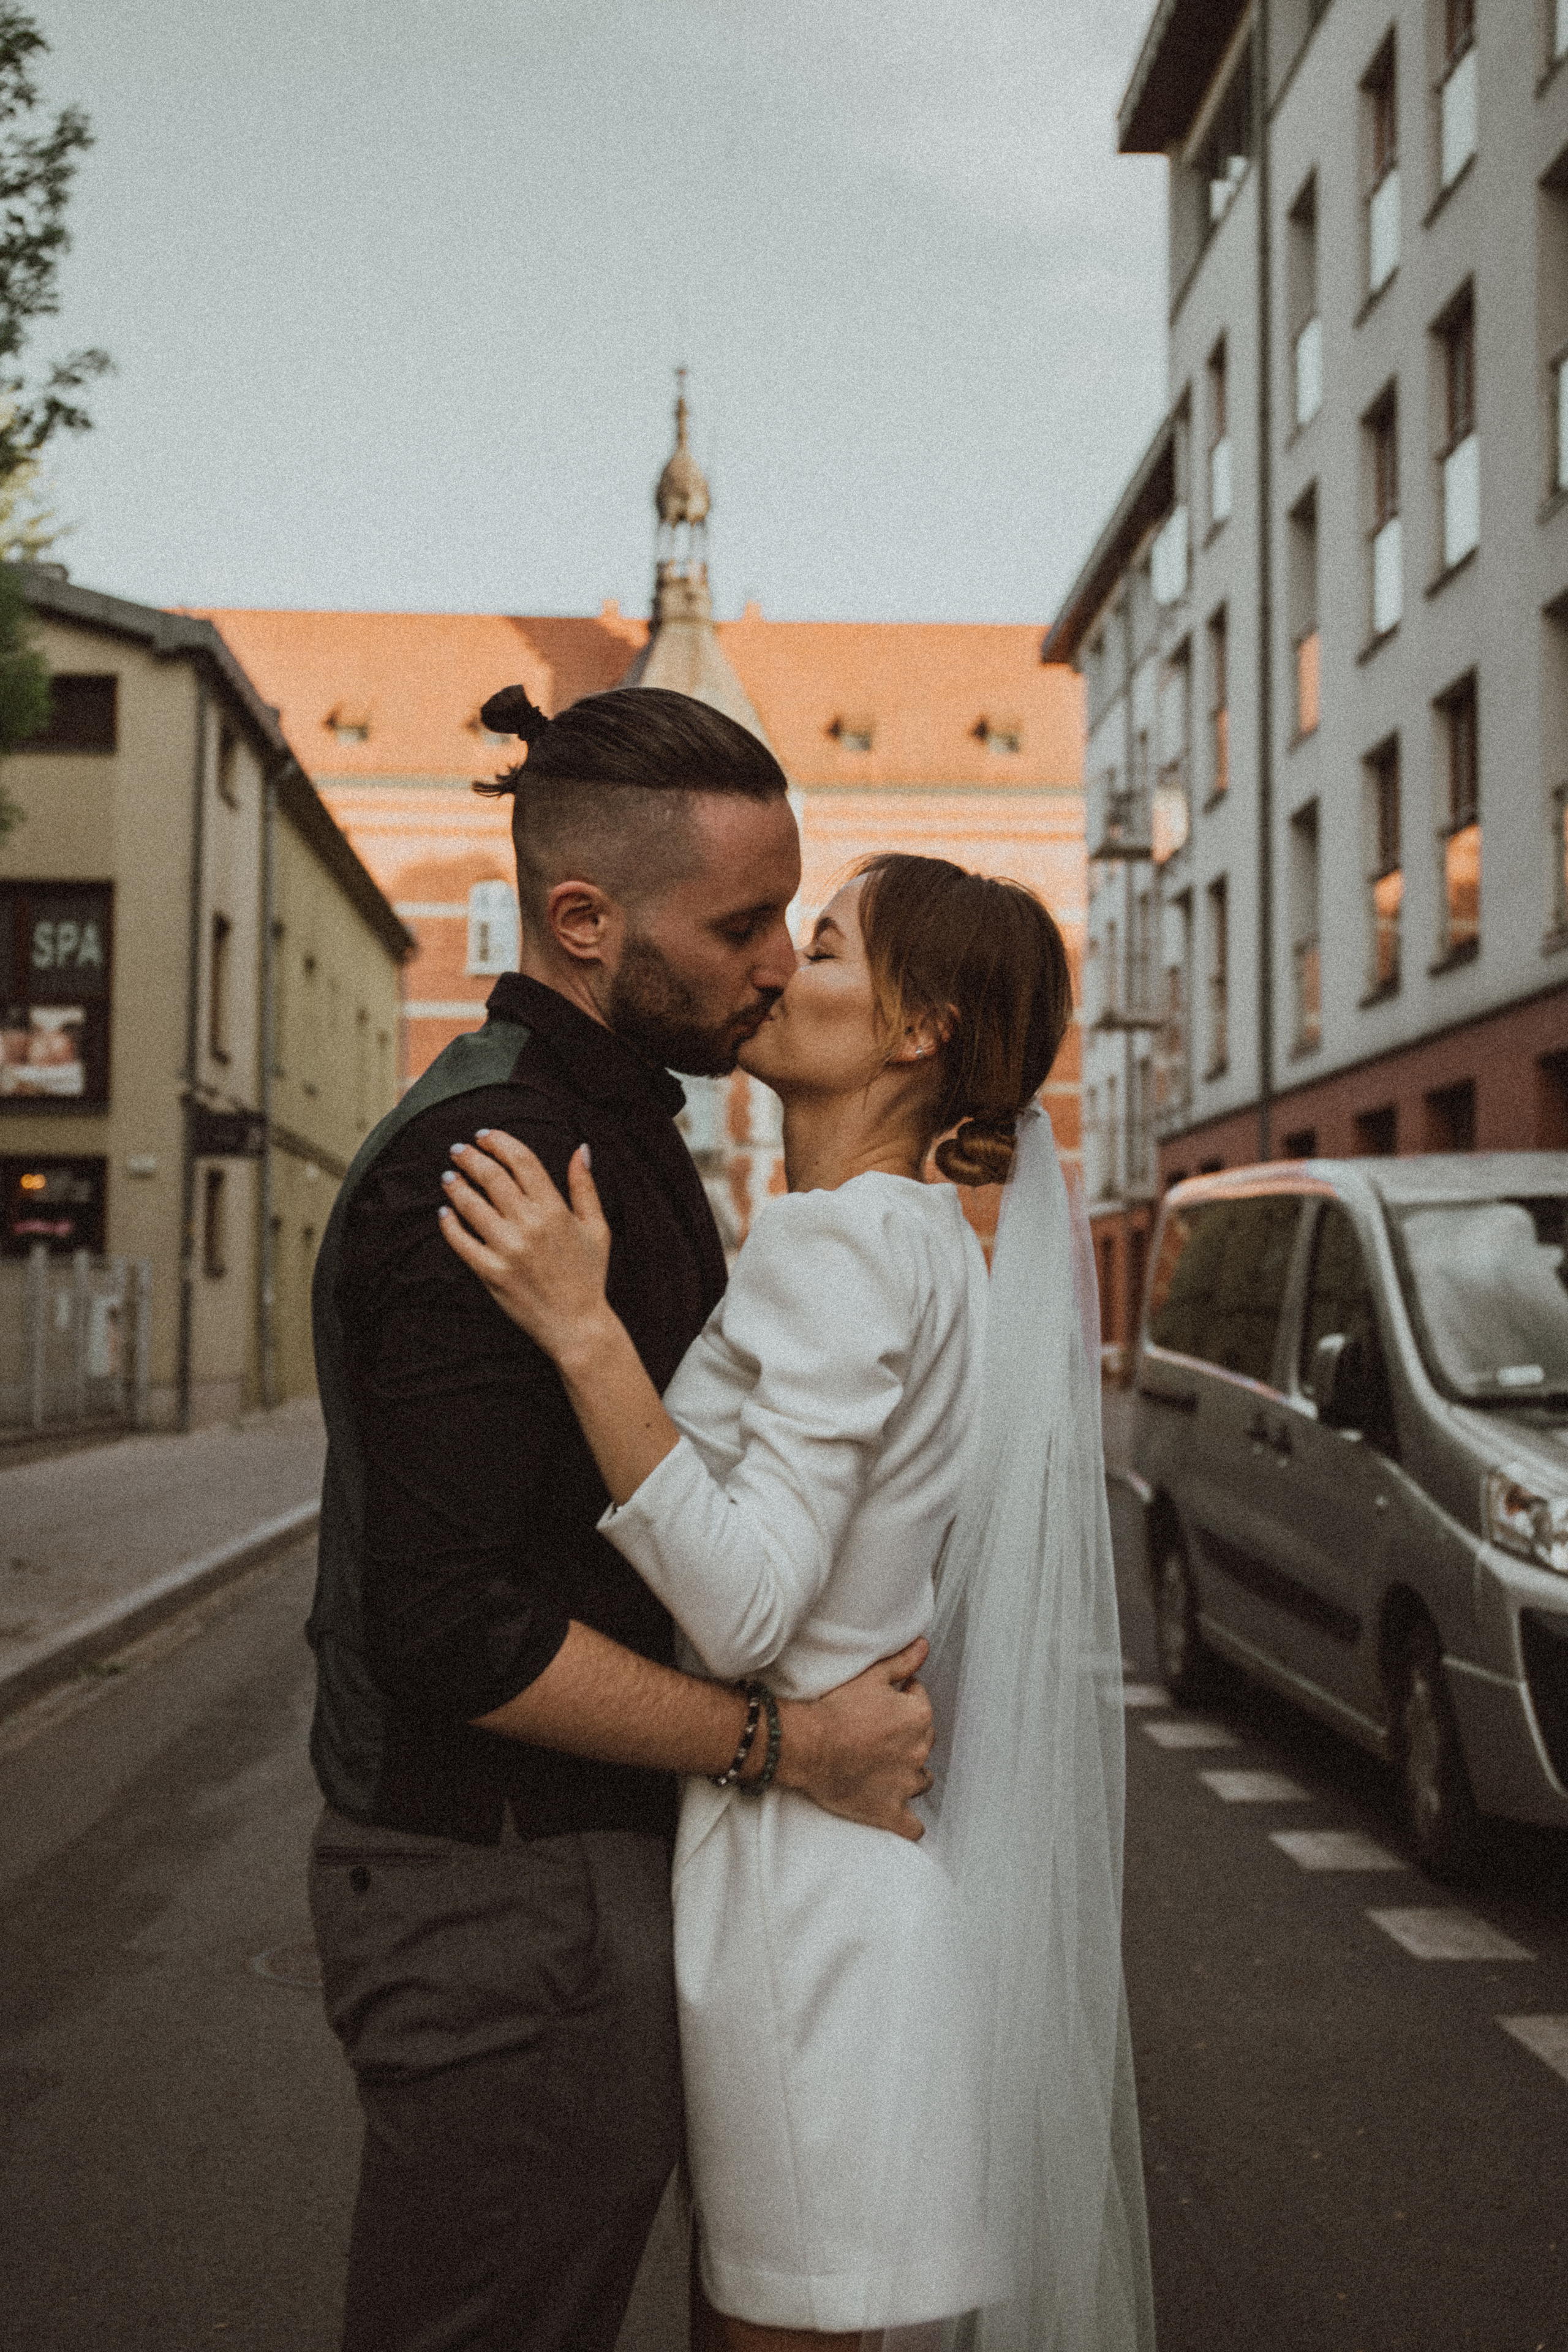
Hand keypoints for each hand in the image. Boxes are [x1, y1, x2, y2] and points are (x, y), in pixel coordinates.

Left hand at [439, 1130, 611, 1363]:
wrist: (577, 1324)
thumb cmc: (588, 1275)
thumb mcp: (596, 1228)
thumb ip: (585, 1187)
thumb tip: (581, 1149)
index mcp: (555, 1210)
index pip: (522, 1161)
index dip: (499, 1142)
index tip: (485, 1135)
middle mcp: (529, 1225)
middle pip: (491, 1177)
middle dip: (471, 1157)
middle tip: (458, 1150)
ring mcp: (507, 1249)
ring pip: (471, 1205)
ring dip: (455, 1186)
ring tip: (448, 1176)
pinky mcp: (491, 1272)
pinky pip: (462, 1242)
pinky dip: (449, 1224)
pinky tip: (444, 1213)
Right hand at [778, 1637, 934, 1841]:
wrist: (806, 1745)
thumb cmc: (835, 1708)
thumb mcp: (871, 1675)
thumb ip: (903, 1661)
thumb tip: (925, 1647)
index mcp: (918, 1716)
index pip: (920, 1700)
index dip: (901, 1697)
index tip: (882, 1702)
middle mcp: (919, 1751)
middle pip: (923, 1739)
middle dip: (907, 1734)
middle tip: (879, 1732)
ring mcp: (905, 1784)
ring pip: (922, 1779)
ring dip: (911, 1773)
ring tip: (888, 1768)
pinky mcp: (890, 1812)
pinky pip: (913, 1826)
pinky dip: (910, 1822)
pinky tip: (904, 1816)